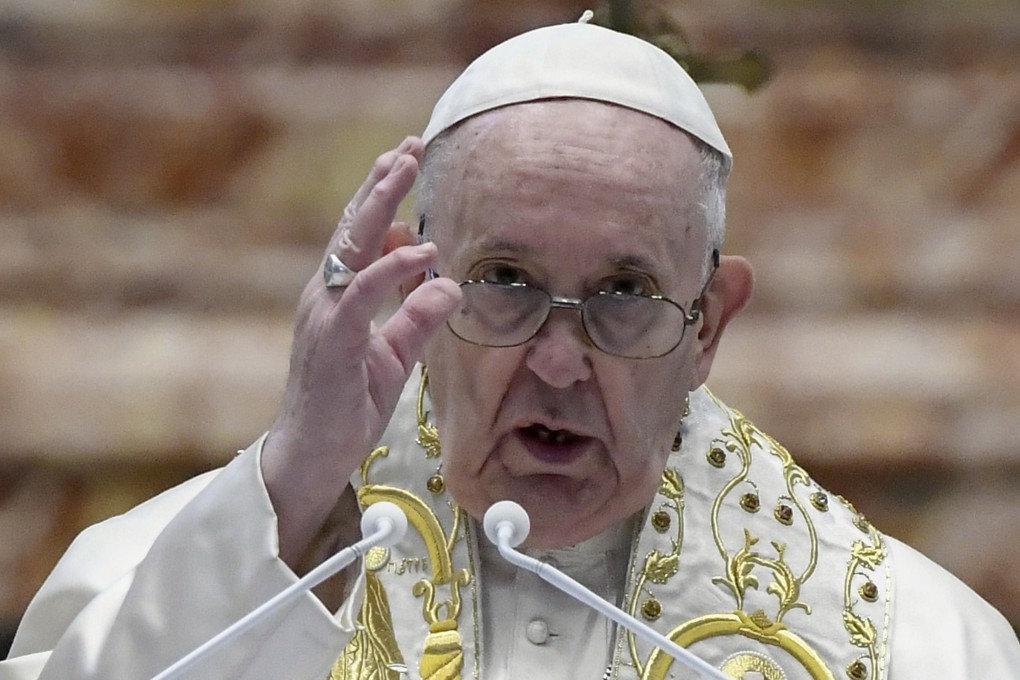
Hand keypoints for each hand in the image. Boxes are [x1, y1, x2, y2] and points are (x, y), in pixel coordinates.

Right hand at [262, 137, 460, 563]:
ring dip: (378, 204)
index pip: (361, 236)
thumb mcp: (394, 356)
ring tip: (405, 165)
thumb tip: (447, 281)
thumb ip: (417, 318)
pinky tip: (419, 250)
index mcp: (338, 296)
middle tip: (409, 145)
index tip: (407, 161)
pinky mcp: (330, 340)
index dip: (382, 197)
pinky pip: (361, 296)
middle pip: (353, 227)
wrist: (309, 456)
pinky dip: (390, 270)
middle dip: (382, 182)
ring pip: (350, 246)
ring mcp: (323, 314)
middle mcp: (325, 295)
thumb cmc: (347, 406)